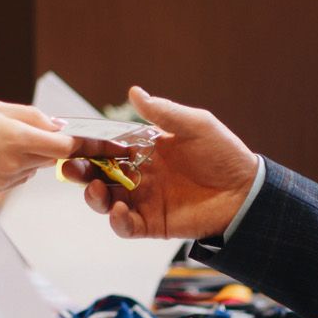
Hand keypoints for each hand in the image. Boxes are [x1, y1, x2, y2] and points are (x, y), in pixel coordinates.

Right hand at [0, 100, 123, 192]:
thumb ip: (30, 117)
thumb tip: (58, 125)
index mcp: (18, 139)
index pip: (68, 145)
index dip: (95, 146)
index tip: (118, 147)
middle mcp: (16, 163)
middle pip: (55, 156)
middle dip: (57, 145)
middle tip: (41, 129)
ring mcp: (7, 180)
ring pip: (36, 165)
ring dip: (32, 152)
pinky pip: (19, 174)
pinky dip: (15, 163)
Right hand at [69, 86, 257, 238]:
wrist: (246, 192)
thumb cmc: (224, 154)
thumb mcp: (196, 126)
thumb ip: (164, 113)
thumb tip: (134, 92)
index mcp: (146, 150)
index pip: (109, 147)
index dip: (90, 145)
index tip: (74, 141)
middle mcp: (140, 175)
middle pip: (100, 175)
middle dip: (82, 172)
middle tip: (71, 168)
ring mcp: (145, 200)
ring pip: (107, 201)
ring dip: (95, 197)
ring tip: (96, 190)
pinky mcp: (154, 223)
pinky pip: (127, 226)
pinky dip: (118, 221)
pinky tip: (119, 211)